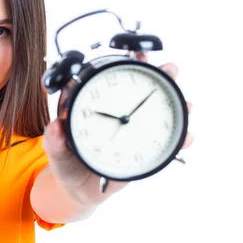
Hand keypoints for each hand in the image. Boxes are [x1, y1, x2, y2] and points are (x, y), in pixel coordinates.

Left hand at [42, 53, 193, 204]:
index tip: (139, 53)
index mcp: (100, 105)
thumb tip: (55, 127)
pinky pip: (168, 144)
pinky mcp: (148, 152)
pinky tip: (186, 138)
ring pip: (164, 113)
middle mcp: (123, 114)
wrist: (78, 189)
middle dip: (164, 75)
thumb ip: (54, 140)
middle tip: (170, 69)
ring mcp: (138, 132)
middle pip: (148, 89)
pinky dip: (181, 139)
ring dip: (179, 105)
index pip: (118, 78)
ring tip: (187, 104)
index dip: (131, 63)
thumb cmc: (67, 162)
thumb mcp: (57, 150)